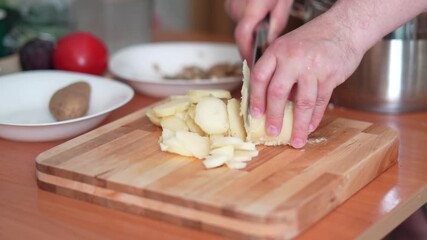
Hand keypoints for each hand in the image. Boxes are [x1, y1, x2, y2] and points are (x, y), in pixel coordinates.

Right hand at [225, 0, 292, 62]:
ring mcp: (231, 3)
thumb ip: (275, 27)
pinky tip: (257, 19)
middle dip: (252, 43)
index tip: (253, 62)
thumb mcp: (283, 5)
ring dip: (250, 33)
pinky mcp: (229, 4)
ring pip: (239, 27)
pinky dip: (247, 24)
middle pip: (241, 33)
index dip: (247, 52)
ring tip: (263, 26)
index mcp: (253, 4)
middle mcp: (237, 4)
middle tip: (263, 48)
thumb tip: (268, 47)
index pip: (243, 34)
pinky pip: (237, 20)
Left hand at [250, 16, 364, 147]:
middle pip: (277, 92)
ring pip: (303, 102)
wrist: (344, 27)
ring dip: (299, 125)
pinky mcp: (331, 75)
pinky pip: (321, 101)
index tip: (255, 115)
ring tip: (296, 140)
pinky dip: (315, 117)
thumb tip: (267, 101)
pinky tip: (310, 127)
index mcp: (277, 50)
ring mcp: (313, 67)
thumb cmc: (312, 40)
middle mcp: (292, 58)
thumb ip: (277, 69)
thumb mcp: (287, 46)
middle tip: (271, 132)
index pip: (260, 77)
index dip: (255, 99)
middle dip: (274, 116)